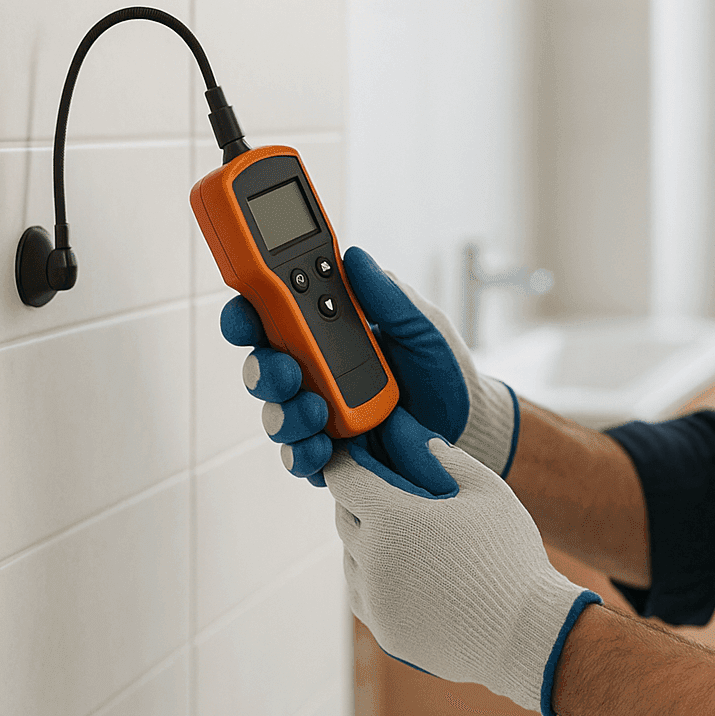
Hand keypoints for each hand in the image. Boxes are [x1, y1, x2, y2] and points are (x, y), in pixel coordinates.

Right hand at [219, 246, 520, 483]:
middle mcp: (312, 372)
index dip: (247, 311)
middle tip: (283, 369)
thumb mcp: (422, 325)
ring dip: (284, 412)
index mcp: (325, 331)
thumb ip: (388, 296)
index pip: (271, 317)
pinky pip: (299, 458)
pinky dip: (302, 454)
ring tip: (315, 411)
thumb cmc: (441, 365)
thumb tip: (354, 258)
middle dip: (262, 367)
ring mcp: (318, 413)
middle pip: (262, 367)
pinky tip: (321, 447)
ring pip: (275, 414)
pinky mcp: (331, 454)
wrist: (469, 420)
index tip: (245, 309)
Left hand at [326, 411, 600, 715]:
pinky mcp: (386, 632)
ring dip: (366, 541)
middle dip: (358, 499)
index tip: (355, 452)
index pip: (343, 477)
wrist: (525, 634)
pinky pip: (364, 595)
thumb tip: (423, 442)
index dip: (346, 459)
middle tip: (384, 489)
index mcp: (391, 519)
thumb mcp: (489, 491)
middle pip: (343, 517)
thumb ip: (449, 459)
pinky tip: (405, 573)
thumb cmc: (509, 556)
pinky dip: (374, 578)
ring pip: (351, 559)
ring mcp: (375, 601)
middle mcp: (371, 560)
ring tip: (402, 535)